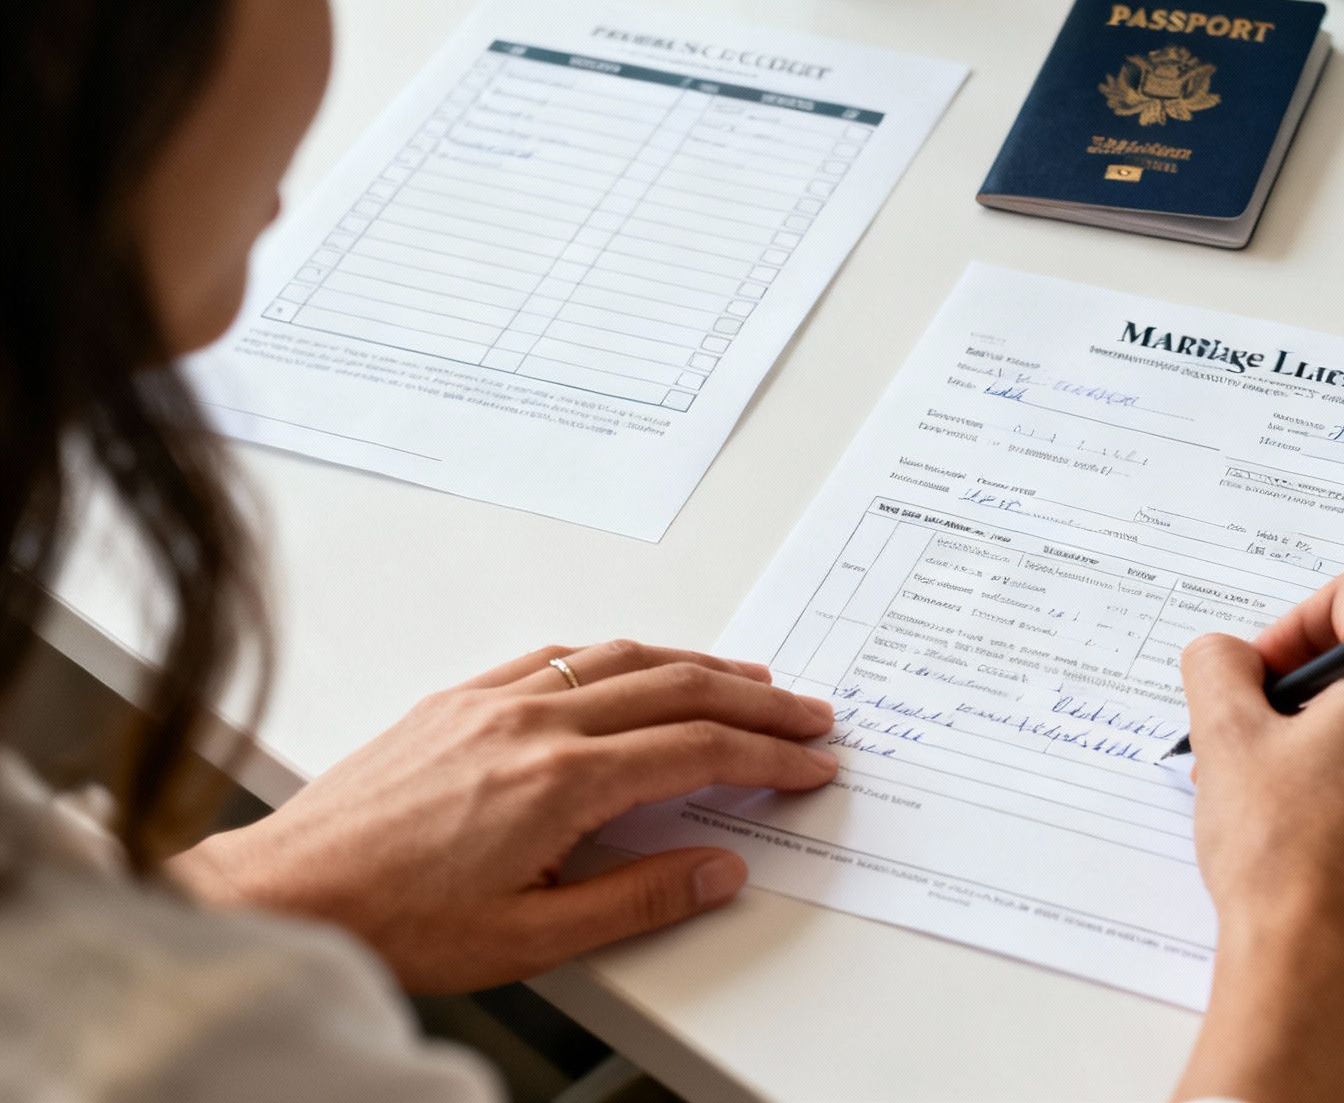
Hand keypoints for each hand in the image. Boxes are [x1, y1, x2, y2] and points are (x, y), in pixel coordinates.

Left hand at [168, 641, 837, 993]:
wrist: (284, 892)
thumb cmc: (394, 921)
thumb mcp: (531, 939)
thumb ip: (640, 899)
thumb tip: (720, 870)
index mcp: (561, 781)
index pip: (697, 751)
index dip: (767, 756)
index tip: (809, 762)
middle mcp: (534, 722)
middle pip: (677, 690)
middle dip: (756, 701)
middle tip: (808, 714)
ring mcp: (493, 700)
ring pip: (623, 658)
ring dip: (699, 664)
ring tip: (749, 679)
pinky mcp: (458, 697)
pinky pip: (561, 654)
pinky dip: (622, 655)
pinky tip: (639, 665)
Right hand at [1173, 569, 1343, 1102]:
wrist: (1317, 967)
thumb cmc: (1284, 858)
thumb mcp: (1224, 736)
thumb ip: (1217, 665)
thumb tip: (1226, 655)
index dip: (1290, 623)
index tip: (1258, 671)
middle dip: (1302, 687)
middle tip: (1248, 733)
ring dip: (1324, 737)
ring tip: (1269, 789)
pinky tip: (1305, 825)